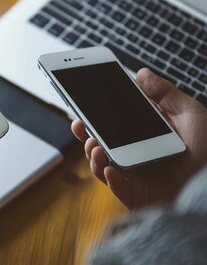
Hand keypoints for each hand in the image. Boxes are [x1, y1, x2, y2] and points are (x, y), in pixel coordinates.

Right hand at [72, 68, 206, 210]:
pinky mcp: (136, 194)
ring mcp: (133, 175)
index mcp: (143, 135)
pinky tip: (111, 169)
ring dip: (92, 155)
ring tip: (95, 146)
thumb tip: (142, 73)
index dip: (95, 115)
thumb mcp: (190, 114)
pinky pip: (116, 187)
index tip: (84, 104)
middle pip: (100, 144)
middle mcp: (134, 154)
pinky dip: (109, 178)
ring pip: (101, 165)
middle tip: (79, 124)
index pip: (113, 124)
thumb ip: (165, 93)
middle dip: (85, 134)